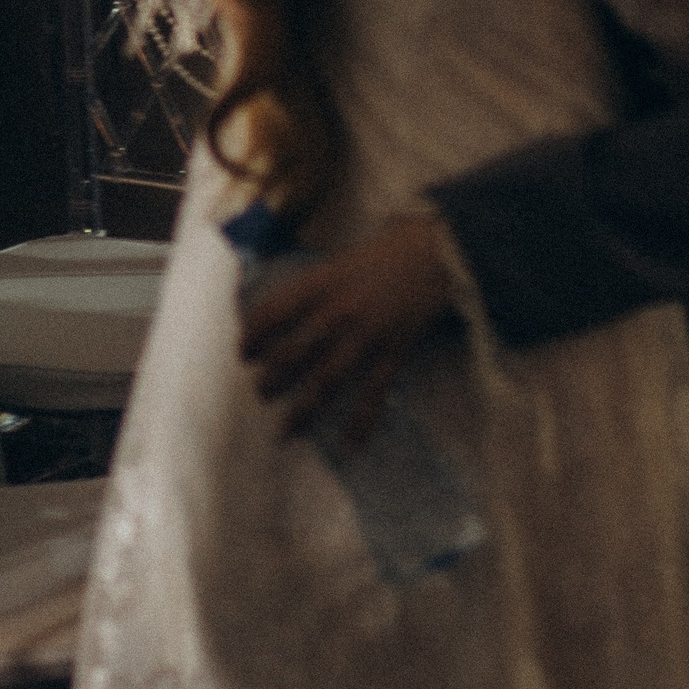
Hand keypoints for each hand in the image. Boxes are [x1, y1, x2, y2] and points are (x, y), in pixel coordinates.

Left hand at [239, 216, 456, 441]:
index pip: (272, 314)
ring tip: (286, 430)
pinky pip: (372, 393)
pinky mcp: (392, 351)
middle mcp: (337, 312)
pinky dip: (360, 422)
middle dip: (271, 380)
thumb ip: (322, 279)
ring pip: (324, 381)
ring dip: (301, 409)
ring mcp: (365, 335)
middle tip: (263, 393)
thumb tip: (296, 302)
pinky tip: (349, 445)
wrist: (443, 250)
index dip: (252, 337)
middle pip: (292, 355)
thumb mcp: (348, 253)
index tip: (244, 354)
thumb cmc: (397, 244)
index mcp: (322, 282)